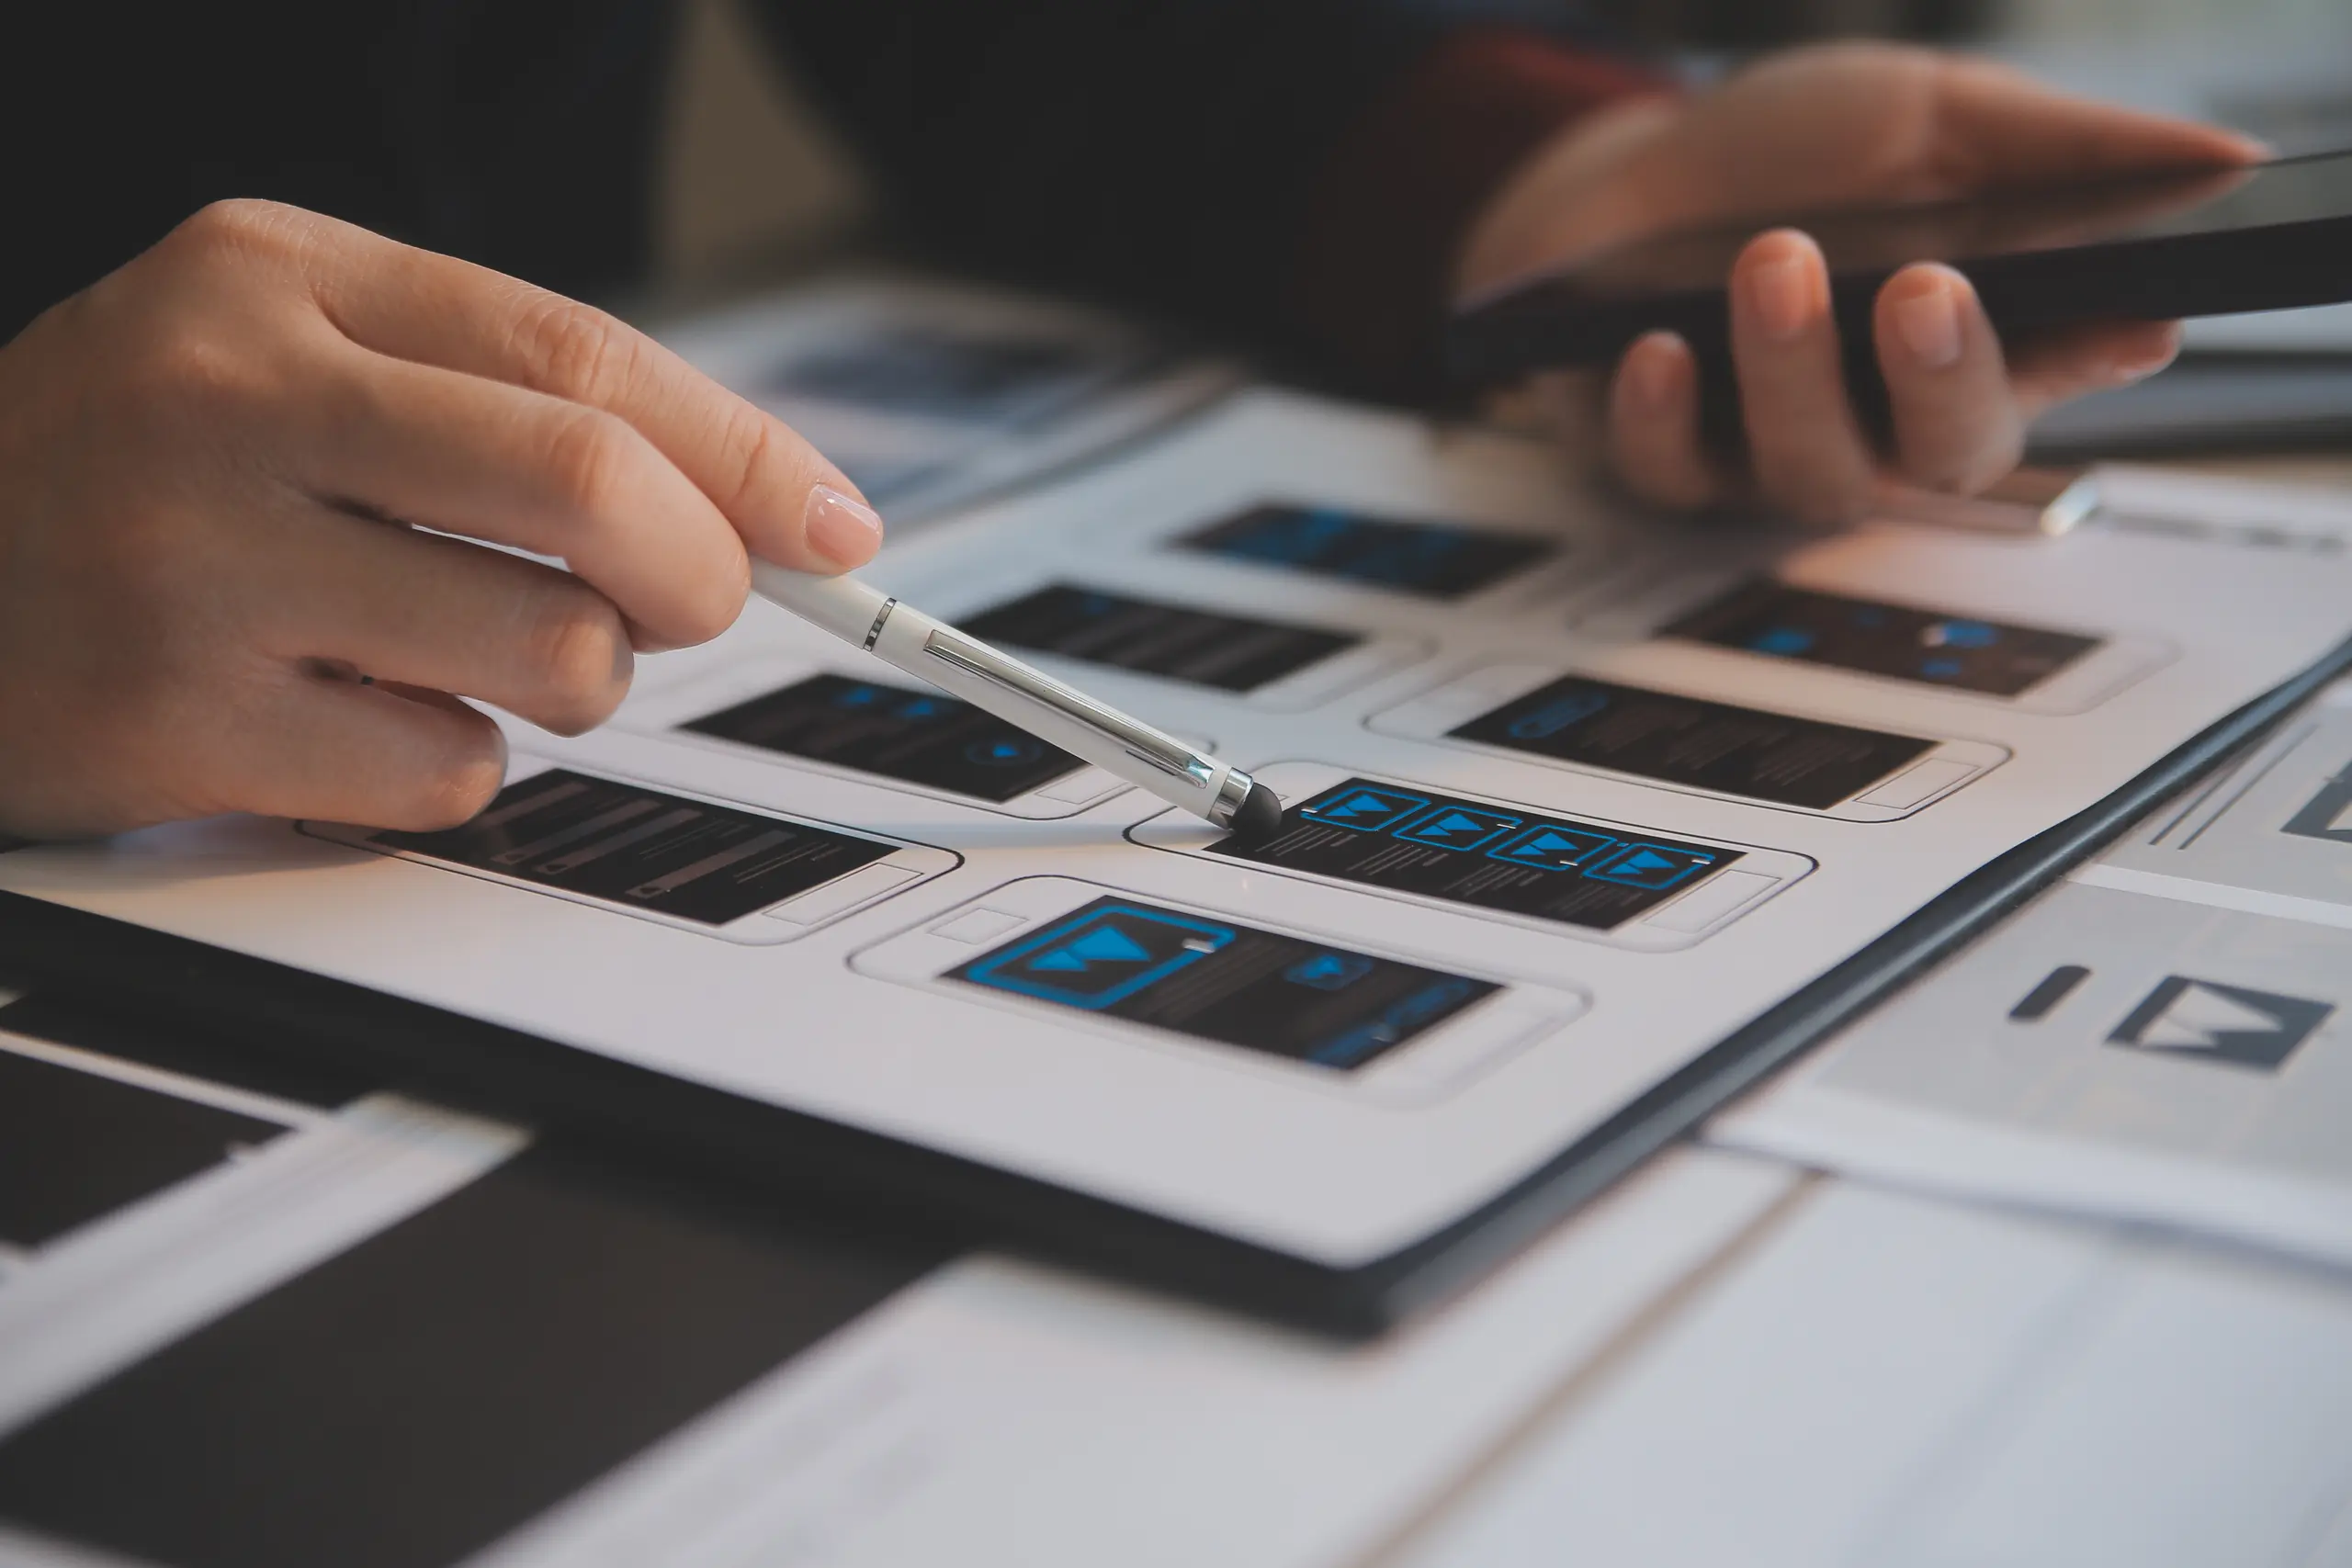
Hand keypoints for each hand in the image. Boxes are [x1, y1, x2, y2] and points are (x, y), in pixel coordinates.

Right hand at [0, 200, 880, 838]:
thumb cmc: (137, 471)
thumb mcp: (287, 358)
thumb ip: (498, 401)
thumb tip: (754, 511)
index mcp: (277, 278)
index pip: (581, 353)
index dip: (745, 454)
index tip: (834, 527)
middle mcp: (229, 399)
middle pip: (587, 486)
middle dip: (700, 572)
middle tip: (693, 606)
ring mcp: (194, 563)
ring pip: (547, 648)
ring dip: (577, 680)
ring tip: (490, 654)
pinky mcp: (178, 721)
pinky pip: (449, 774)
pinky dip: (456, 765)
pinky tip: (361, 717)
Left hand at [1458, 43, 2264, 524]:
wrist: (1626, 184)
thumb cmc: (1791, 161)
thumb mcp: (1929, 116)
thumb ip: (2062, 147)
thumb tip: (2219, 159)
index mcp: (1979, 346)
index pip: (2062, 369)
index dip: (2098, 355)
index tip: (2136, 317)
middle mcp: (1886, 422)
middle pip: (1944, 452)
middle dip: (1943, 377)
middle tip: (1924, 290)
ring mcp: (1776, 455)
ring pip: (1809, 465)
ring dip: (1793, 369)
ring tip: (1776, 261)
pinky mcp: (1664, 466)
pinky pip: (1669, 470)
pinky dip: (1663, 415)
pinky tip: (1658, 350)